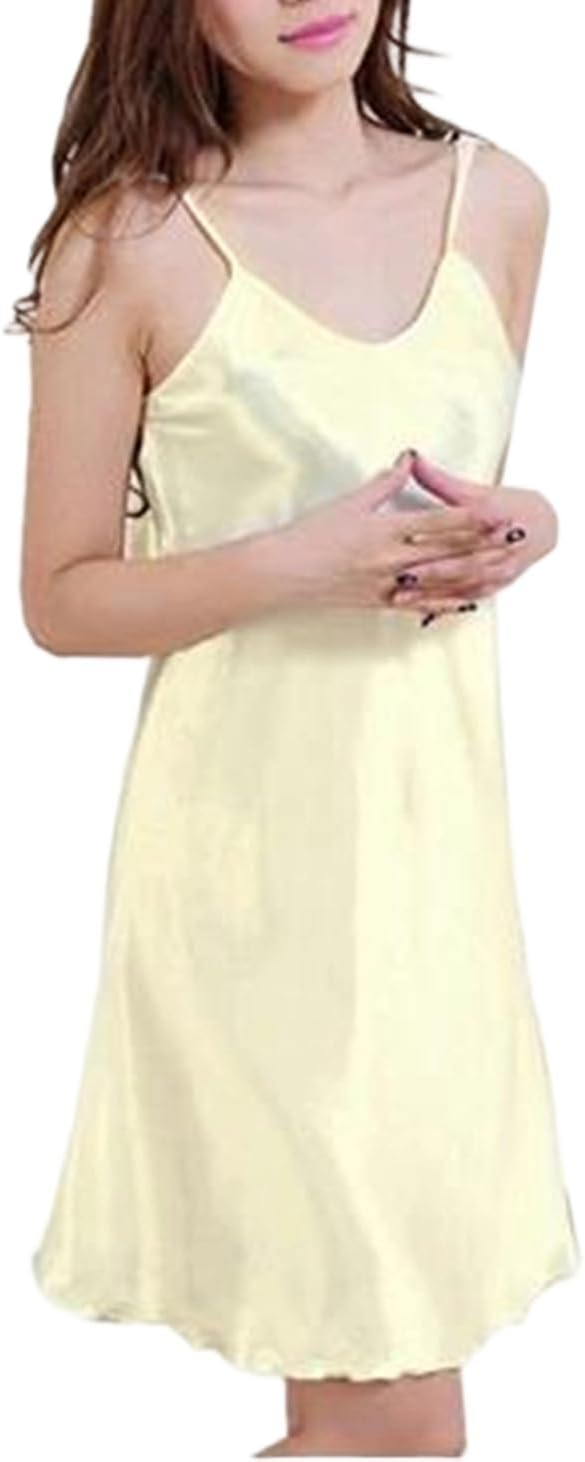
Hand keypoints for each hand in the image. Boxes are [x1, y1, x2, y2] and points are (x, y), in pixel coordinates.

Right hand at [269, 449, 512, 611]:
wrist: (283, 572)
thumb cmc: (312, 534)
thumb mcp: (350, 502)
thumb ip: (384, 482)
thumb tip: (407, 458)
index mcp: (385, 530)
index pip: (438, 523)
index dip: (471, 519)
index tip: (497, 512)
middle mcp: (391, 560)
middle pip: (447, 553)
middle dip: (483, 546)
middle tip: (513, 539)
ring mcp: (388, 585)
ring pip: (440, 581)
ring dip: (473, 575)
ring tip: (501, 569)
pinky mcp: (380, 603)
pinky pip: (420, 605)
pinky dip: (446, 602)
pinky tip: (468, 601)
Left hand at [390, 452, 558, 621]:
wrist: (540, 526)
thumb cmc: (507, 506)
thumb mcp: (473, 491)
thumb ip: (439, 480)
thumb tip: (410, 459)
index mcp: (493, 517)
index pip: (465, 523)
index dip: (437, 532)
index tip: (409, 536)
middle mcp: (498, 548)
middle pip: (462, 560)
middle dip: (432, 569)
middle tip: (402, 573)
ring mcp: (497, 570)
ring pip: (461, 584)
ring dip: (432, 591)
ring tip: (401, 594)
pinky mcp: (492, 585)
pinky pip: (465, 598)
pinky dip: (443, 604)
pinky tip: (418, 608)